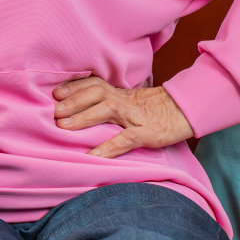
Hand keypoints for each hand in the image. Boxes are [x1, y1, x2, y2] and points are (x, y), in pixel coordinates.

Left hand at [53, 77, 194, 157]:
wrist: (186, 112)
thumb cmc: (153, 108)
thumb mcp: (129, 100)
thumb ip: (107, 101)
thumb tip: (78, 108)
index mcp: (118, 93)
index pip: (93, 84)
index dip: (73, 87)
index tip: (54, 93)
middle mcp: (124, 101)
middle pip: (95, 93)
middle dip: (72, 101)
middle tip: (53, 112)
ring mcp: (135, 116)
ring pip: (107, 110)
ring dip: (84, 117)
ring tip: (64, 126)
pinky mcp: (148, 133)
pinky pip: (126, 139)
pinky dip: (109, 147)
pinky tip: (94, 155)